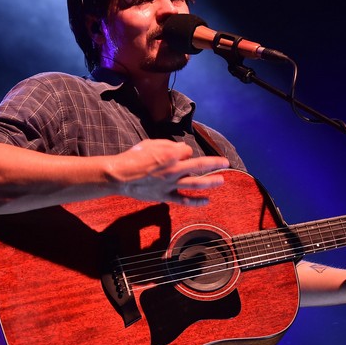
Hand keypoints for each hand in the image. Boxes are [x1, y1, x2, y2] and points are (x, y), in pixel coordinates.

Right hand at [112, 139, 228, 205]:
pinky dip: (196, 201)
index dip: (185, 152)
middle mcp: (174, 169)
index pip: (187, 151)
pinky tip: (207, 201)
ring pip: (196, 183)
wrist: (120, 175)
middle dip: (214, 163)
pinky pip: (183, 199)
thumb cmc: (134, 157)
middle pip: (199, 165)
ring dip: (211, 181)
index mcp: (170, 154)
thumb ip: (168, 145)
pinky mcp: (165, 195)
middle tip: (225, 162)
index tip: (180, 154)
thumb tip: (181, 150)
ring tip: (222, 180)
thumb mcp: (151, 143)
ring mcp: (171, 183)